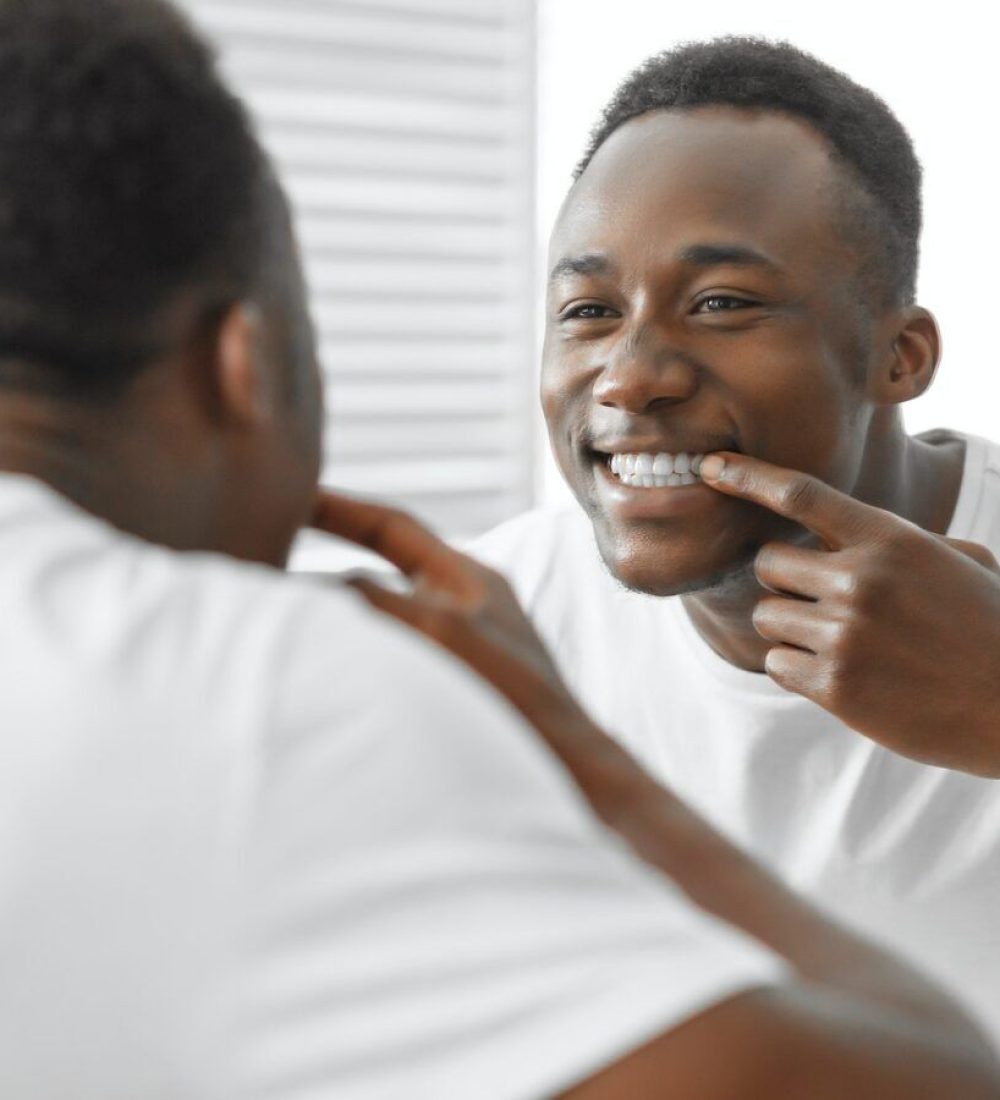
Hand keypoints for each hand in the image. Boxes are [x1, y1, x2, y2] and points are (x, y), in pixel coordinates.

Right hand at [310, 492, 645, 819]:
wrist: (572, 786)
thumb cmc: (515, 700)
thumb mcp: (437, 629)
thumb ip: (372, 598)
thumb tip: (310, 591)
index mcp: (468, 578)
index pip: (392, 526)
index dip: (339, 508)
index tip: (289, 495)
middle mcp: (460, 611)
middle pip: (377, 577)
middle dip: (325, 578)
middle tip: (265, 577)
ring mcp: (455, 658)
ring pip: (376, 629)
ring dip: (337, 630)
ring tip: (283, 637)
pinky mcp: (447, 702)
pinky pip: (383, 671)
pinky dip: (351, 670)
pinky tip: (320, 688)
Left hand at [700, 453, 999, 776]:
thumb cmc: (991, 628)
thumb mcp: (961, 563)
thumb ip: (898, 542)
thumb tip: (845, 536)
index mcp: (891, 540)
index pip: (801, 495)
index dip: (748, 476)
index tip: (708, 466)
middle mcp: (860, 581)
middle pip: (767, 564)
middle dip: (783, 581)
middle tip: (818, 601)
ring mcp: (845, 635)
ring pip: (766, 617)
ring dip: (790, 629)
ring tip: (843, 644)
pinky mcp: (835, 686)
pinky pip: (776, 664)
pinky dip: (797, 669)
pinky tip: (843, 675)